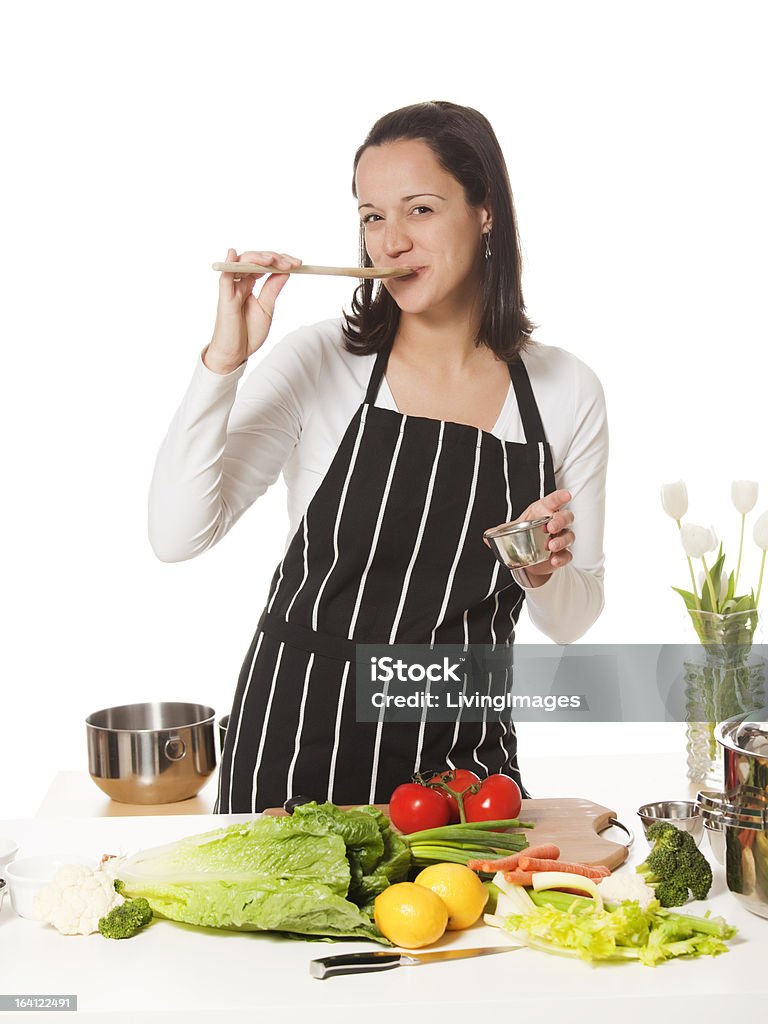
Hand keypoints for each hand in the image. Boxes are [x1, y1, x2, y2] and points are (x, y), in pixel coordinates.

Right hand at [204, 249, 301, 373]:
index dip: (280, 260)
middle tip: (292, 264)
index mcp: (250, 285)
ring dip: (259, 258)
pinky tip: (233, 254)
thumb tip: (285, 271)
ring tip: (274, 261)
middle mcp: (240, 283)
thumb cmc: (248, 333)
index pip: (264, 264)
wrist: (236, 354)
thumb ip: (272, 289)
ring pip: (242, 262)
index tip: (298, 264)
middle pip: (255, 260)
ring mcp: (232, 289)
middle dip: (274, 258)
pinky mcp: (225, 297)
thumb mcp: (267, 309)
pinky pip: (224, 276)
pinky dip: (228, 263)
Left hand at [485, 489, 574, 585]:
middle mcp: (555, 523)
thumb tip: (487, 535)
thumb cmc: (525, 534)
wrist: (529, 557)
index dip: (560, 497)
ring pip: (569, 536)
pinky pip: (567, 555)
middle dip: (560, 520)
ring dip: (561, 540)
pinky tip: (554, 559)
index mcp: (543, 511)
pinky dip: (562, 557)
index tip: (566, 495)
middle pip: (566, 517)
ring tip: (551, 546)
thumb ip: (500, 531)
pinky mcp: (562, 554)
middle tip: (551, 526)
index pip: (554, 501)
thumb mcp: (511, 530)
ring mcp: (560, 538)